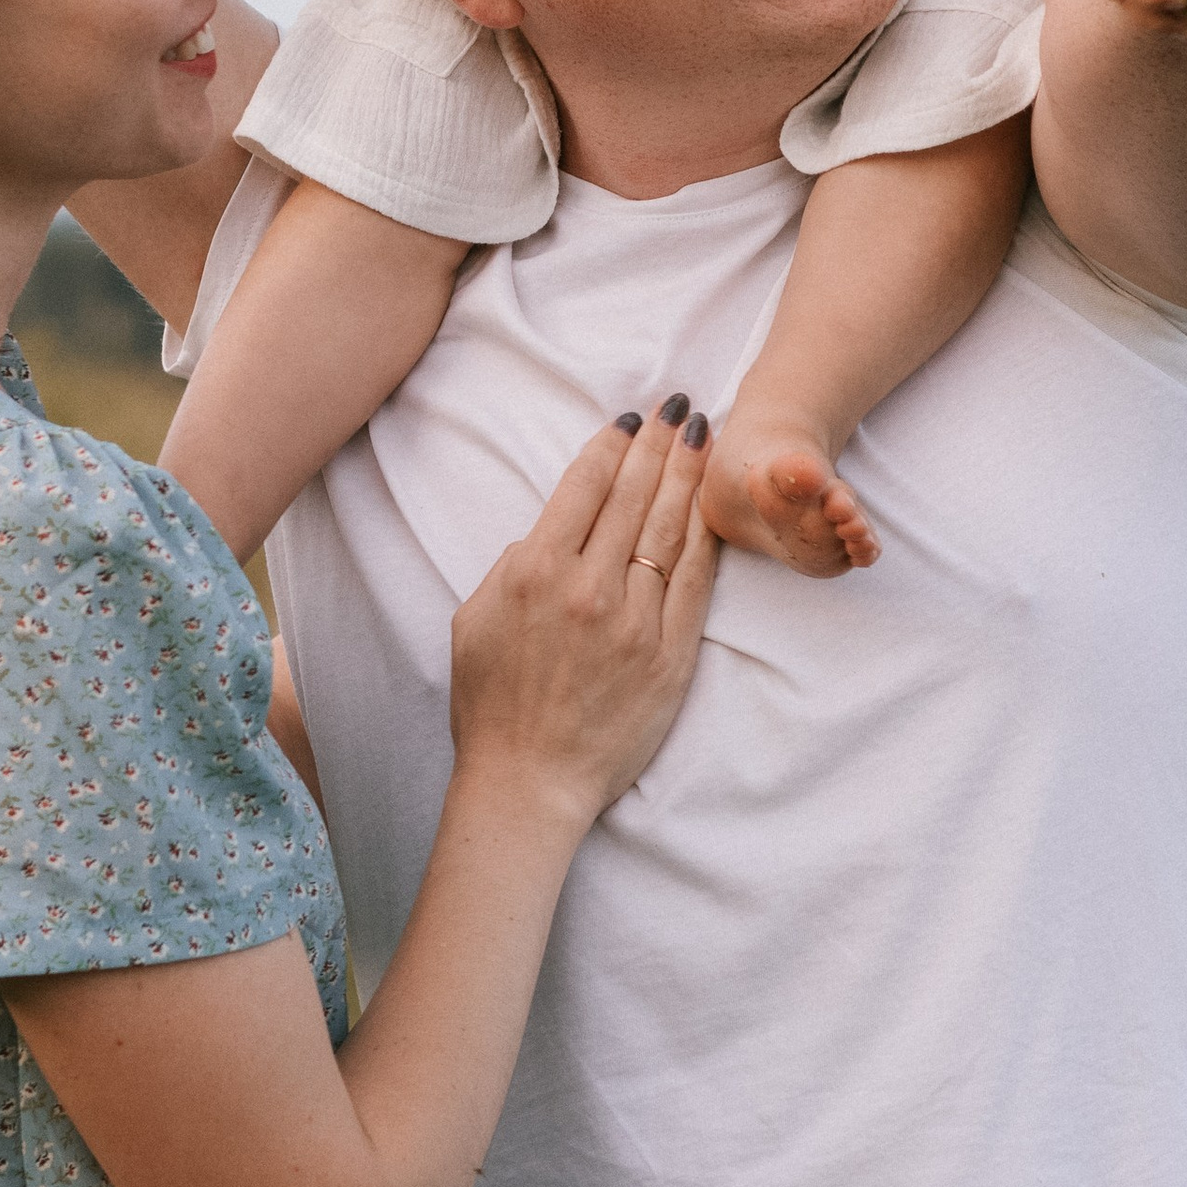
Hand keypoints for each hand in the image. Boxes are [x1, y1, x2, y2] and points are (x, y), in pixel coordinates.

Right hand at [447, 403, 720, 828]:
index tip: (630, 419)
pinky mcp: (669, 653)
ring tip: (703, 436)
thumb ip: (511, 565)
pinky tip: (713, 505)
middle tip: (678, 406)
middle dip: (658, 444)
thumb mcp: (473, 621)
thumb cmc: (491, 704)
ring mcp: (634, 620)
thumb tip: (549, 531)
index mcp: (534, 571)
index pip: (583, 487)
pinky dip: (703, 536)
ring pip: (668, 529)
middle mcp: (588, 587)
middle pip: (633, 496)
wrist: (530, 780)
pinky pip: (693, 580)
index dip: (611, 445)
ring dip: (687, 476)